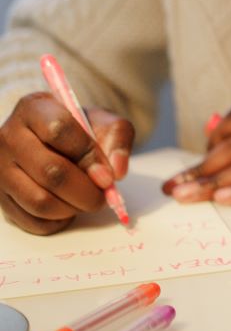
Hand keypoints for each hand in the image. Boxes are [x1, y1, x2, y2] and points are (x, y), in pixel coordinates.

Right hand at [0, 92, 132, 234]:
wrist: (53, 140)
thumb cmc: (80, 130)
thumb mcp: (103, 122)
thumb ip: (118, 138)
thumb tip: (117, 172)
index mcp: (33, 109)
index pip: (60, 130)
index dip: (89, 156)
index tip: (108, 174)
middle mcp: (8, 137)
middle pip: (51, 171)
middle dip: (86, 190)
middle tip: (103, 195)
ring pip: (39, 201)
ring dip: (73, 208)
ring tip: (87, 200)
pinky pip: (31, 221)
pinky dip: (58, 221)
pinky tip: (69, 208)